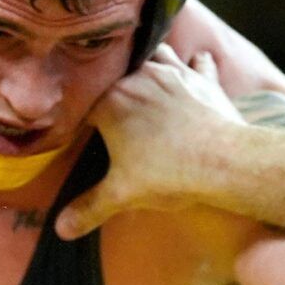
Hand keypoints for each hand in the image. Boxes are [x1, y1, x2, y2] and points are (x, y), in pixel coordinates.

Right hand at [56, 45, 246, 239]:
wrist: (222, 161)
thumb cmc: (168, 174)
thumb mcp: (122, 194)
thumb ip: (89, 208)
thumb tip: (61, 229)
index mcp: (110, 101)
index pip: (84, 100)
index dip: (79, 112)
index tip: (78, 122)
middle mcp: (138, 77)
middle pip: (116, 74)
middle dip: (110, 83)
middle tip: (109, 96)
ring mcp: (173, 73)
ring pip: (155, 54)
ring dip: (149, 61)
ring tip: (145, 72)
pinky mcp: (203, 80)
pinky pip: (199, 63)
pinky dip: (197, 63)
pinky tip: (198, 60)